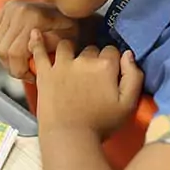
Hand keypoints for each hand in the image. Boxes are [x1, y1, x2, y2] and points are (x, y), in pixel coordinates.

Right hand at [0, 2, 79, 81]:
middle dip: (12, 67)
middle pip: (2, 51)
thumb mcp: (68, 38)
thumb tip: (30, 47)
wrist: (65, 8)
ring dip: (4, 59)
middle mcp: (18, 11)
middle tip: (24, 71)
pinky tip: (11, 50)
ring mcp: (9, 9)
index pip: (14, 53)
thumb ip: (51, 44)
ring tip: (19, 62)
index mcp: (34, 18)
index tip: (30, 76)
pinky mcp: (4, 9)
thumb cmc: (68, 24)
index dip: (20, 70)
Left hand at [29, 31, 143, 138]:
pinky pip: (39, 52)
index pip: (112, 51)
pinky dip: (36, 41)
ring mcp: (61, 65)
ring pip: (67, 45)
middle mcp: (83, 60)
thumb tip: (129, 54)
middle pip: (90, 49)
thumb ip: (134, 76)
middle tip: (89, 74)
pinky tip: (35, 32)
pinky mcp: (45, 73)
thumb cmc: (101, 124)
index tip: (109, 72)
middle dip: (92, 57)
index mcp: (105, 66)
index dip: (112, 61)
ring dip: (70, 49)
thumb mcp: (128, 104)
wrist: (70, 137)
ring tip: (70, 57)